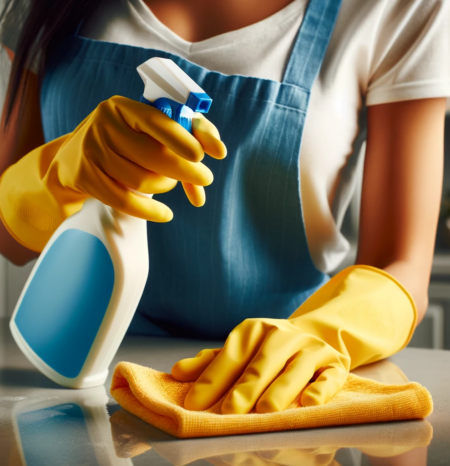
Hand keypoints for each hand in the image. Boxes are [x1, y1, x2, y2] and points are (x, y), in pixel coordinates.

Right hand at [0, 96, 225, 250]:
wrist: (75, 158)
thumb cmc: (126, 142)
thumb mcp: (149, 131)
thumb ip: (187, 135)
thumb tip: (219, 150)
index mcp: (123, 107)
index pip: (156, 122)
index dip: (181, 140)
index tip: (201, 156)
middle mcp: (104, 125)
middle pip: (152, 156)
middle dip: (185, 171)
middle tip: (206, 178)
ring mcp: (92, 151)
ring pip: (141, 180)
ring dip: (166, 185)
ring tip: (171, 182)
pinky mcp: (85, 176)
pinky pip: (124, 201)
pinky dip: (150, 211)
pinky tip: (166, 214)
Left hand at [172, 319, 349, 413]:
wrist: (313, 334)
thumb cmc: (266, 350)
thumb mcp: (238, 350)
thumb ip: (209, 363)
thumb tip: (176, 373)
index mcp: (254, 330)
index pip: (231, 354)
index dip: (213, 378)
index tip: (194, 403)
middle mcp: (283, 335)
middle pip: (263, 362)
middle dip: (246, 387)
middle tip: (229, 411)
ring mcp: (311, 348)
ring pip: (296, 368)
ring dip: (281, 389)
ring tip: (265, 411)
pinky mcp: (334, 364)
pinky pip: (330, 377)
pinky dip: (322, 389)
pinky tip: (311, 403)